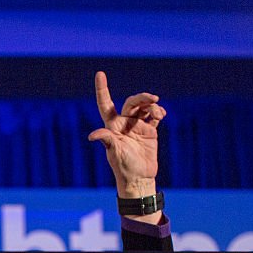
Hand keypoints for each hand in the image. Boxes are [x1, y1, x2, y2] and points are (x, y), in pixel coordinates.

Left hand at [88, 71, 165, 200]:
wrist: (140, 178)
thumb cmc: (123, 167)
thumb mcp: (114, 153)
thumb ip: (107, 140)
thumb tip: (92, 135)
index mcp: (112, 126)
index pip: (106, 104)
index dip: (102, 89)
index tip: (100, 74)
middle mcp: (124, 123)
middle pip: (132, 102)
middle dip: (142, 97)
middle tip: (154, 99)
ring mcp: (137, 126)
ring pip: (144, 107)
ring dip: (152, 106)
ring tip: (158, 114)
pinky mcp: (149, 130)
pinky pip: (154, 115)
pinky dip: (158, 112)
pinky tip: (161, 116)